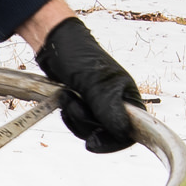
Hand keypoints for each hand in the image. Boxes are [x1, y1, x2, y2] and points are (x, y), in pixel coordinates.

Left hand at [32, 15, 142, 152]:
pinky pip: (79, 124)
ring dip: (75, 116)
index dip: (113, 141)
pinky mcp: (85, 106)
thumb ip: (109, 109)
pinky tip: (64, 98)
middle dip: (86, 124)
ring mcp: (100, 105)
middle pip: (108, 135)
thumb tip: (124, 134)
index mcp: (128, 97)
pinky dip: (69, 115)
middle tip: (76, 104)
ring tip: (68, 95)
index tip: (93, 141)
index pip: (131, 132)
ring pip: (90, 131)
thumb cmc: (79, 56)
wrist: (55, 45)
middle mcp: (118, 103)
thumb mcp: (94, 84)